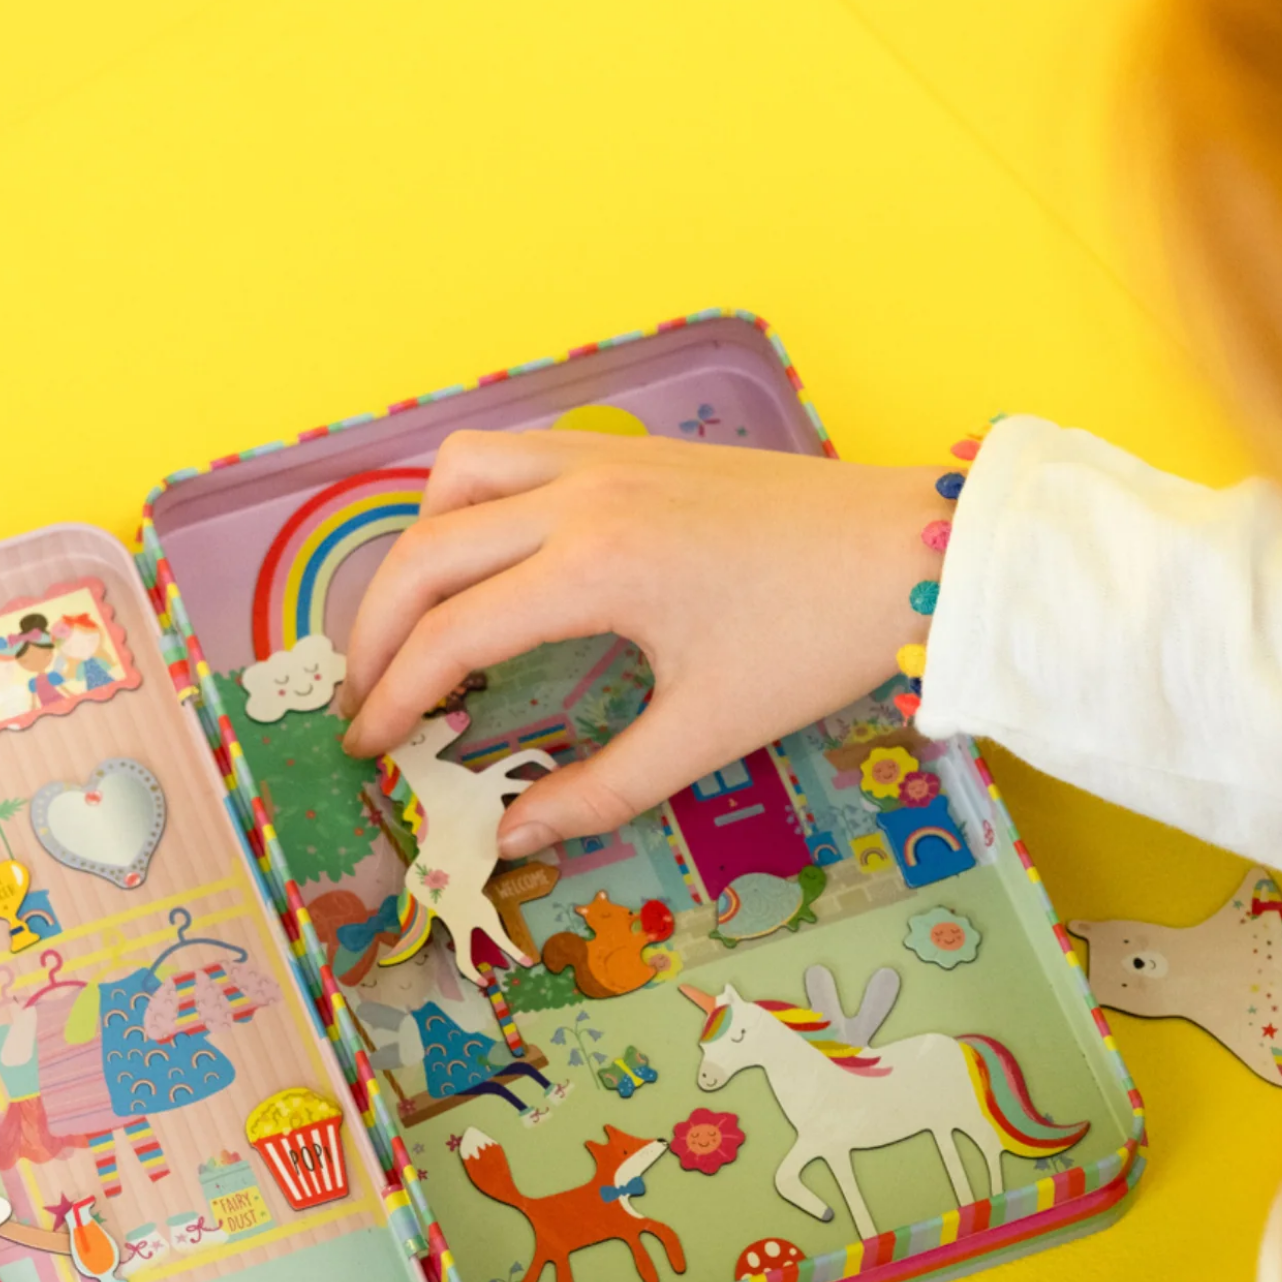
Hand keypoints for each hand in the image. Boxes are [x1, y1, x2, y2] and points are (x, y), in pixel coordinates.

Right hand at [337, 428, 950, 855]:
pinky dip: (469, 500)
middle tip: (368, 700)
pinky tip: (491, 558)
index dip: (393, 697)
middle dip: (374, 632)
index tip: (368, 750)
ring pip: (456, 476)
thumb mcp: (708, 730)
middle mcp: (579, 494)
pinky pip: (510, 453)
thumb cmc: (816, 640)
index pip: (449, 632)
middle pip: (424, 552)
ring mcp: (601, 457)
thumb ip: (600, 788)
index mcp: (595, 566)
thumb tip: (514, 835)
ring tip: (421, 622)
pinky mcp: (627, 446)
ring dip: (416, 547)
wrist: (913, 549)